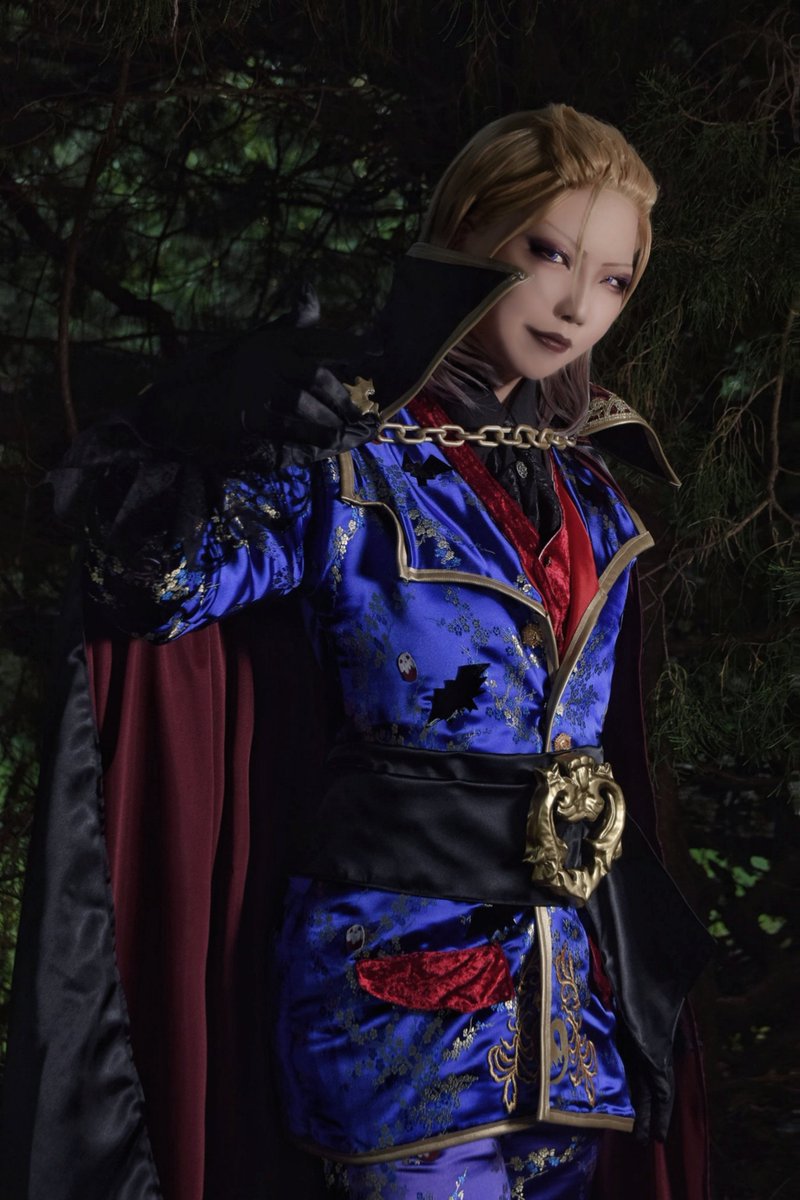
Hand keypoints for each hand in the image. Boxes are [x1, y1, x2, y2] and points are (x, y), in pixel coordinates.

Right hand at [229, 285, 378, 463]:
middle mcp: (267, 359)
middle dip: (341, 397)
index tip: (380, 349)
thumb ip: (290, 323)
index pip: (320, 339)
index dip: (352, 344)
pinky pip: (287, 427)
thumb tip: (310, 290)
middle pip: (315, 375)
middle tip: (359, 414)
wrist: (188, 395)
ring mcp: (258, 388)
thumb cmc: (230, 367)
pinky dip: (309, 436)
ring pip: (304, 402)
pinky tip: (324, 444)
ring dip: (328, 419)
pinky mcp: (249, 416)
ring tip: (345, 432)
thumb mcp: (260, 338)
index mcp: (274, 340)